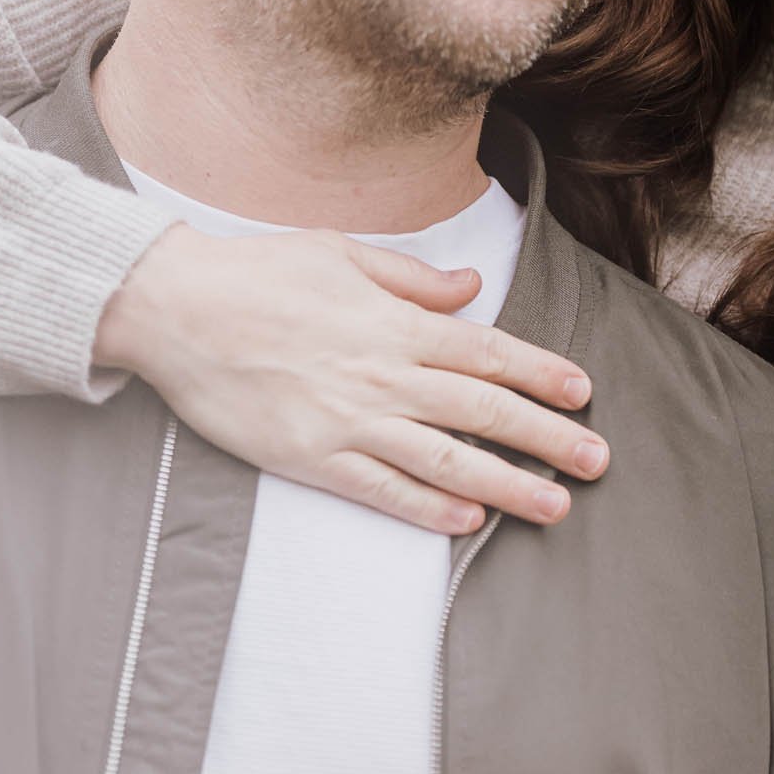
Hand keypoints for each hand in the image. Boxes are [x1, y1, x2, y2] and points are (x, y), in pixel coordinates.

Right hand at [94, 221, 608, 533]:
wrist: (173, 308)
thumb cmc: (257, 273)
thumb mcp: (341, 252)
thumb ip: (412, 279)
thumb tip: (472, 287)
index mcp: (393, 323)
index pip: (487, 352)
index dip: (542, 373)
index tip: (585, 392)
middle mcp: (381, 375)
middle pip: (482, 411)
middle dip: (548, 437)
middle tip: (600, 461)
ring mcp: (346, 421)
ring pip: (444, 459)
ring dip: (506, 485)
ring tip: (555, 506)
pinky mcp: (308, 456)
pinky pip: (380, 488)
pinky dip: (426, 507)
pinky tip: (466, 521)